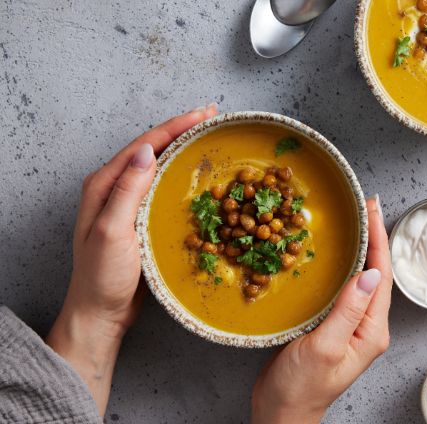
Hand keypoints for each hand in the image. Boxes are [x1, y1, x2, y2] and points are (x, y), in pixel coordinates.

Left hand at [46, 104, 218, 414]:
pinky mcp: (140, 217)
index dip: (175, 126)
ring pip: (158, 164)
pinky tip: (195, 172)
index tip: (204, 113)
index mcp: (104, 186)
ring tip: (208, 135)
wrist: (100, 313)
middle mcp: (114, 188)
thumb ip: (126, 191)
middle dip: (181, 129)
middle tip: (212, 116)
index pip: (145, 145)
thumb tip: (148, 151)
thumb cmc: (103, 278)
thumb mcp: (112, 233)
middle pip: (152, 148)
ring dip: (182, 147)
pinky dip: (180, 172)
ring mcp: (127, 203)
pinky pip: (162, 185)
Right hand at [251, 196, 392, 423]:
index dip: (378, 240)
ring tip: (354, 222)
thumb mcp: (325, 347)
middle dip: (372, 238)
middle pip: (374, 274)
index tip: (373, 210)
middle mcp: (365, 326)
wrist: (281, 413)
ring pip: (357, 279)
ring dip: (358, 250)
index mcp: (371, 331)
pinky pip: (340, 290)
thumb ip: (348, 311)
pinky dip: (339, 267)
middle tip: (365, 207)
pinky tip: (331, 255)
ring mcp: (349, 326)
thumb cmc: (301, 388)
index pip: (380, 277)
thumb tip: (370, 273)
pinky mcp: (331, 327)